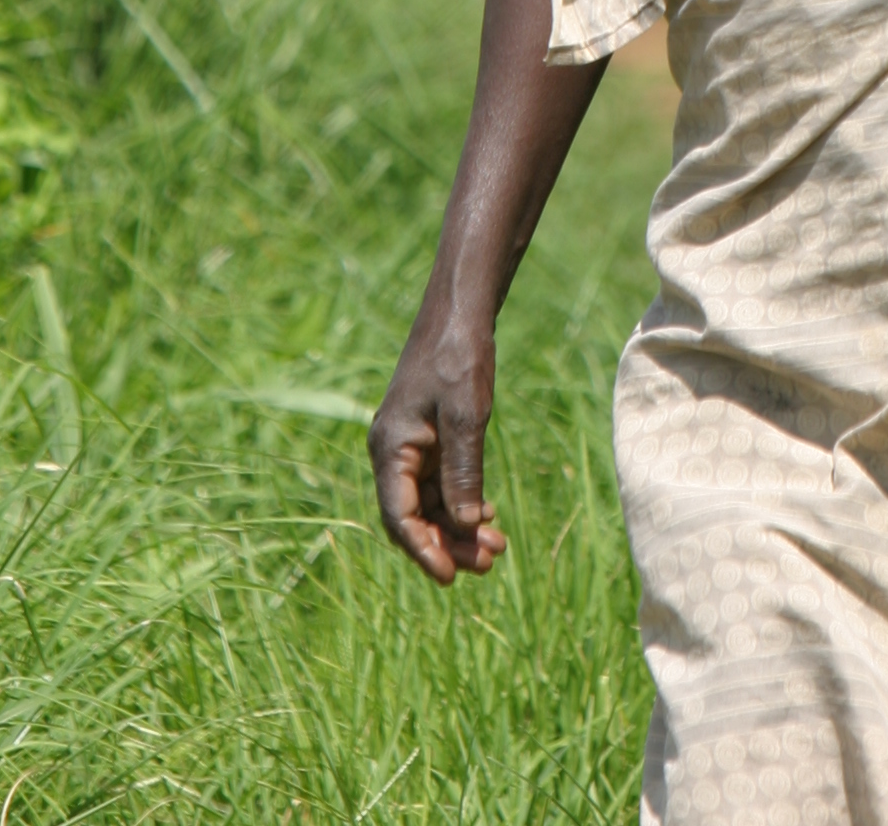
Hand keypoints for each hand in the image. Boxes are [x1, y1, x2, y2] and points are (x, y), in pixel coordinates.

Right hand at [369, 311, 507, 585]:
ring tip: (496, 546)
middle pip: (415, 516)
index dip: (424, 550)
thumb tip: (463, 524)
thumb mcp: (465, 416)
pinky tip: (488, 513)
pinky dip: (462, 501)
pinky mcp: (429, 437)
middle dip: (448, 543)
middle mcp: (394, 451)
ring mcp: (411, 445)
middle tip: (488, 564)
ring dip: (459, 525)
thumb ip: (463, 472)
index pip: (400, 517)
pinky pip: (441, 483)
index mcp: (390, 448)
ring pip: (431, 502)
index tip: (452, 576)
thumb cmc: (459, 357)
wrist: (460, 311)